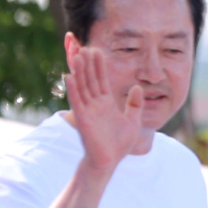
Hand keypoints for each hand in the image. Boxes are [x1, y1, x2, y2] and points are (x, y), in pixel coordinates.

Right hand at [69, 44, 147, 171]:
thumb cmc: (119, 144)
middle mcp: (95, 104)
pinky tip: (69, 76)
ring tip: (76, 55)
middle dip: (88, 64)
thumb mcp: (133, 120)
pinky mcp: (82, 119)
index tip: (98, 50)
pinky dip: (73, 89)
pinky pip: (77, 101)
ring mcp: (87, 110)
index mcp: (105, 103)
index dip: (99, 66)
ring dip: (79, 72)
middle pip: (90, 80)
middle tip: (86, 46)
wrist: (109, 161)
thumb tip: (137, 87)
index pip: (102, 80)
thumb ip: (135, 104)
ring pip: (82, 87)